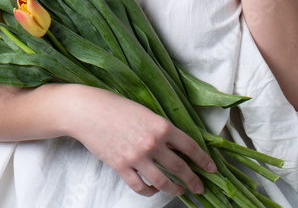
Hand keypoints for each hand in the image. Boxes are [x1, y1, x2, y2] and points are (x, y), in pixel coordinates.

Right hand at [59, 84, 214, 196]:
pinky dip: (150, 191)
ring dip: (175, 189)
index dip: (203, 160)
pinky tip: (154, 189)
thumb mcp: (144, 111)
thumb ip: (161, 128)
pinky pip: (141, 187)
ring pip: (163, 182)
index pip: (190, 146)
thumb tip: (176, 144)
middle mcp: (152, 143)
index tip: (211, 168)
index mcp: (161, 125)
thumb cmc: (114, 106)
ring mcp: (136, 157)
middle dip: (193, 180)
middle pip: (180, 168)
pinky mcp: (121, 167)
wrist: (86, 110)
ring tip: (179, 190)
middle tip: (200, 187)